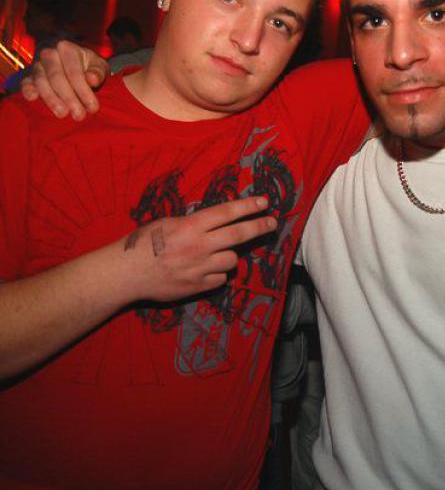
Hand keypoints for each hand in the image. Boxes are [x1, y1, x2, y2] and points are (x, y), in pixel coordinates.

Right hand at [20, 40, 108, 119]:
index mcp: (67, 49)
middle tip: (79, 115)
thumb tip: (91, 79)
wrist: (78, 67)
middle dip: (69, 98)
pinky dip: (28, 90)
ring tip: (62, 114)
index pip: (74, 72)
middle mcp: (50, 54)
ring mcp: (38, 65)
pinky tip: (32, 98)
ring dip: (52, 99)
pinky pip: (26, 83)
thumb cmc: (90, 68)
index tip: (93, 107)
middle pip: (57, 77)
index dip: (83, 91)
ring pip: (41, 81)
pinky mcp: (30, 77)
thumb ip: (97, 72)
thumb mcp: (99, 67)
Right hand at [120, 196, 276, 302]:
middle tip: (272, 223)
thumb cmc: (142, 243)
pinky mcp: (198, 287)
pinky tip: (204, 270)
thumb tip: (214, 223)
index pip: (227, 213)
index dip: (248, 207)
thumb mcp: (168, 223)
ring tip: (215, 253)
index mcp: (191, 226)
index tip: (264, 202)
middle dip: (259, 227)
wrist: (126, 273)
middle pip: (239, 235)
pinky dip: (217, 274)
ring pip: (232, 260)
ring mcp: (200, 268)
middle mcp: (200, 246)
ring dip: (229, 255)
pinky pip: (220, 279)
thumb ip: (193, 224)